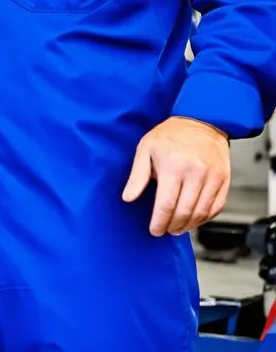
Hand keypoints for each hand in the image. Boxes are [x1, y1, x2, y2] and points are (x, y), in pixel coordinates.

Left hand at [122, 116, 230, 236]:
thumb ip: (137, 176)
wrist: (200, 121)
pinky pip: (216, 207)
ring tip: (177, 227)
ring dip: (188, 225)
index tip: (154, 230)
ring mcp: (212, 177)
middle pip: (184, 212)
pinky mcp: (224, 180)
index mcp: (173, 166)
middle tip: (165, 230)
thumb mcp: (145, 149)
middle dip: (172, 226)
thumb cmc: (170, 134)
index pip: (166, 204)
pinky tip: (194, 220)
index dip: (159, 222)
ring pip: (201, 213)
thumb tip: (128, 197)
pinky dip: (205, 218)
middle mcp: (195, 173)